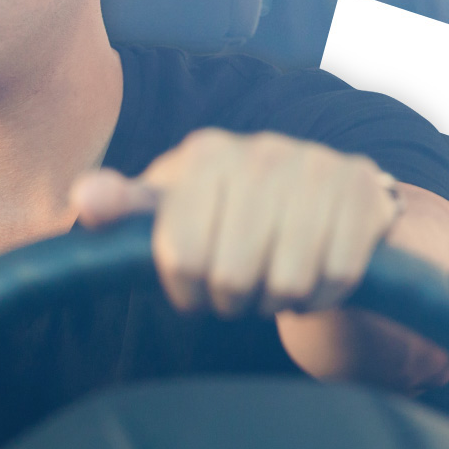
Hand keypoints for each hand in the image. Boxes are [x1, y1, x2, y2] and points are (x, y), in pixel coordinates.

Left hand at [70, 128, 401, 317]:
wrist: (317, 200)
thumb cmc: (224, 212)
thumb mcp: (169, 209)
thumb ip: (123, 208)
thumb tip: (85, 196)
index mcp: (206, 154)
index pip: (180, 255)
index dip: (185, 288)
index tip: (192, 284)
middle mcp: (261, 149)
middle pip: (234, 275)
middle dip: (233, 298)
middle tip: (238, 287)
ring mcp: (317, 165)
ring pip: (288, 280)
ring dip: (278, 297)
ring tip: (272, 279)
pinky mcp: (363, 188)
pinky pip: (337, 276)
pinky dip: (323, 294)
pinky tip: (311, 274)